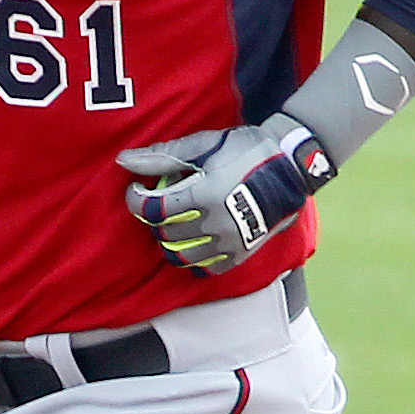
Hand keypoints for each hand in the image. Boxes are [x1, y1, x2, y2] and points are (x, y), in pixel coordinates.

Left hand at [118, 114, 335, 273]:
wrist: (291, 167)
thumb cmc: (246, 150)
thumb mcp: (204, 145)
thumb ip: (163, 156)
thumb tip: (124, 160)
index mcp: (204, 194)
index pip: (154, 209)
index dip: (136, 200)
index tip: (136, 190)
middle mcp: (215, 223)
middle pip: (165, 234)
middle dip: (153, 220)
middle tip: (158, 205)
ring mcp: (229, 242)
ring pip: (182, 256)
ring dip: (169, 243)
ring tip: (172, 226)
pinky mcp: (240, 254)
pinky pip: (206, 268)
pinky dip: (193, 259)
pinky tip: (192, 243)